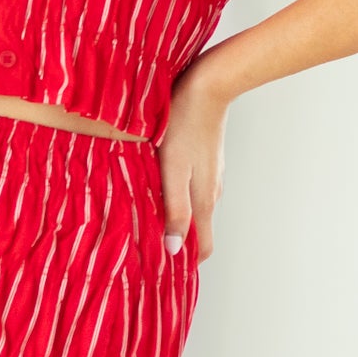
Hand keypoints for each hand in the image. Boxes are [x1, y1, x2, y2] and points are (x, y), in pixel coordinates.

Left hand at [158, 61, 230, 261]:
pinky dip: (177, 195)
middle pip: (197, 229)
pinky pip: (192, 186)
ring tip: (146, 216)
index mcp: (204, 200)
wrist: (207, 86)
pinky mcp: (206, 159)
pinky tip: (157, 184)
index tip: (162, 270)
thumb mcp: (172, 171)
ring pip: (194, 207)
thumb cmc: (183, 126)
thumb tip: (174, 250)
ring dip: (174, 217)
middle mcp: (212, 191)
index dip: (185, 262)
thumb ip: (174, 210)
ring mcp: (211, 174)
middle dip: (176, 242)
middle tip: (146, 247)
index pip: (202, 247)